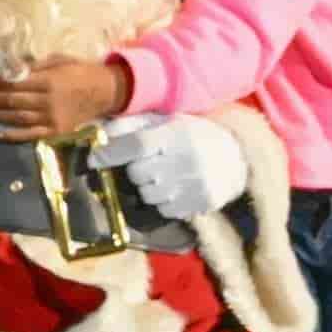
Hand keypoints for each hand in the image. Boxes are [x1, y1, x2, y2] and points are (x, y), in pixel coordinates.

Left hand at [0, 54, 132, 142]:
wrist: (106, 91)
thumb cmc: (81, 70)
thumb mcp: (59, 59)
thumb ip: (36, 65)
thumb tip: (10, 66)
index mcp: (49, 81)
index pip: (14, 82)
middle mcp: (48, 101)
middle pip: (11, 100)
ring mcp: (52, 118)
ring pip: (17, 118)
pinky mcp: (56, 131)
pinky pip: (31, 135)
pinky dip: (13, 135)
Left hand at [93, 112, 251, 221]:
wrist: (238, 157)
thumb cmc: (193, 135)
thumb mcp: (165, 121)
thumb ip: (130, 125)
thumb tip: (96, 132)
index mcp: (176, 133)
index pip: (137, 145)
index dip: (111, 153)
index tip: (93, 159)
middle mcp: (186, 159)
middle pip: (137, 174)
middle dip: (135, 170)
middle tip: (147, 163)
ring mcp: (195, 184)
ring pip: (148, 195)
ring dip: (148, 188)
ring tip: (164, 175)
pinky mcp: (201, 203)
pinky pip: (164, 210)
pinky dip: (163, 202)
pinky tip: (176, 188)